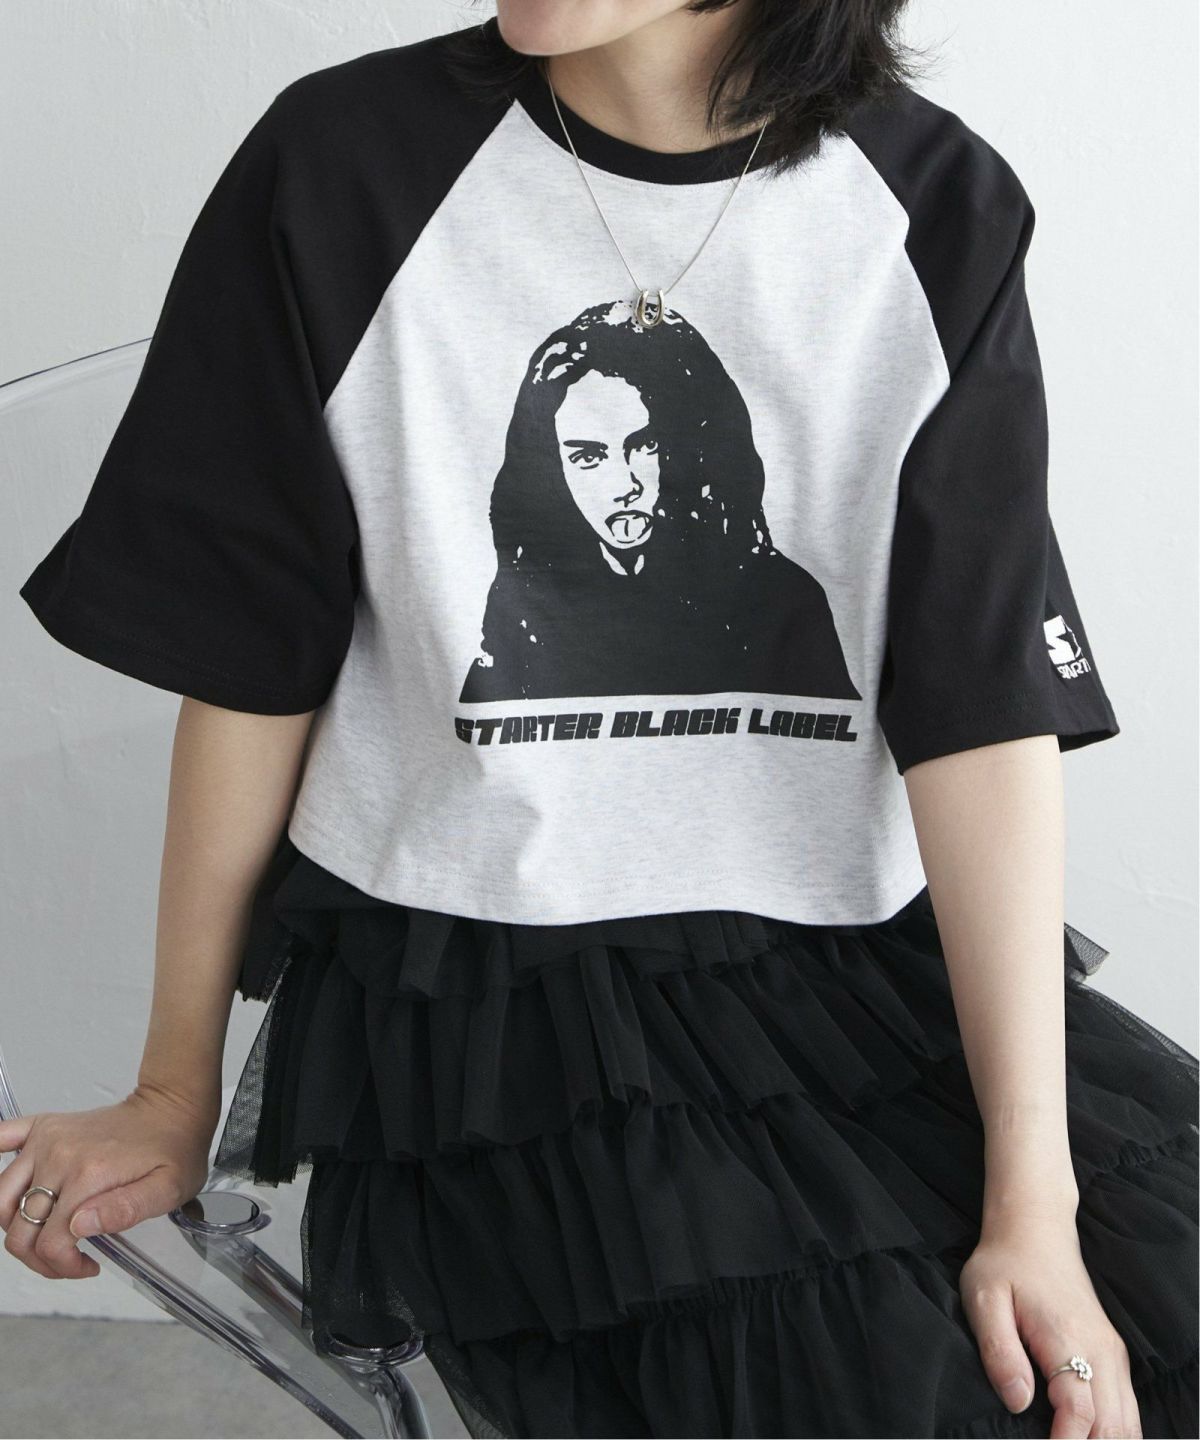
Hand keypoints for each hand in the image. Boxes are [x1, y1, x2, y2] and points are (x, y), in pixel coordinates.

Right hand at [0, 1084, 213, 1279]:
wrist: (172, 1108)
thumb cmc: (174, 1150)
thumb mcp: (169, 1189)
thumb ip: (126, 1210)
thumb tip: (79, 1227)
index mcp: (89, 1175)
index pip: (51, 1242)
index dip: (63, 1266)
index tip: (87, 1266)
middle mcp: (59, 1155)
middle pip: (21, 1229)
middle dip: (39, 1258)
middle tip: (68, 1260)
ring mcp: (46, 1139)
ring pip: (2, 1199)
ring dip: (15, 1228)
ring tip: (46, 1236)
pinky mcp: (43, 1126)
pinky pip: (2, 1137)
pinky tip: (13, 1191)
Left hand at [960, 1209, 1140, 1437]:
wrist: (1036, 1227)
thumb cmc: (1004, 1262)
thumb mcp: (984, 1298)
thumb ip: (999, 1351)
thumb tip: (1018, 1403)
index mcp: (1069, 1338)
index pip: (1081, 1414)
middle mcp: (1102, 1352)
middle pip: (1112, 1429)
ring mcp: (1113, 1355)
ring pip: (1127, 1425)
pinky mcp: (1112, 1356)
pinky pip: (1126, 1410)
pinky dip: (1113, 1434)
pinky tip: (1086, 1438)